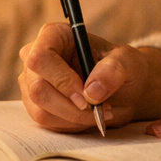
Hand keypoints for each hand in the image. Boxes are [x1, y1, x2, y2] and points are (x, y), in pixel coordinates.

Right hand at [18, 23, 150, 132]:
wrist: (125, 88)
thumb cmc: (122, 67)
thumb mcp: (127, 61)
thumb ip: (113, 70)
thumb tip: (91, 91)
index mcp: (55, 35)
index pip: (40, 57)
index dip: (60, 79)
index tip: (84, 96)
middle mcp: (37, 57)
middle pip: (38, 88)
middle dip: (70, 106)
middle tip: (96, 109)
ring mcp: (33, 83)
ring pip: (41, 110)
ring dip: (74, 118)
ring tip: (98, 111)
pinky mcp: (36, 105)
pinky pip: (47, 122)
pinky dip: (71, 124)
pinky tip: (88, 116)